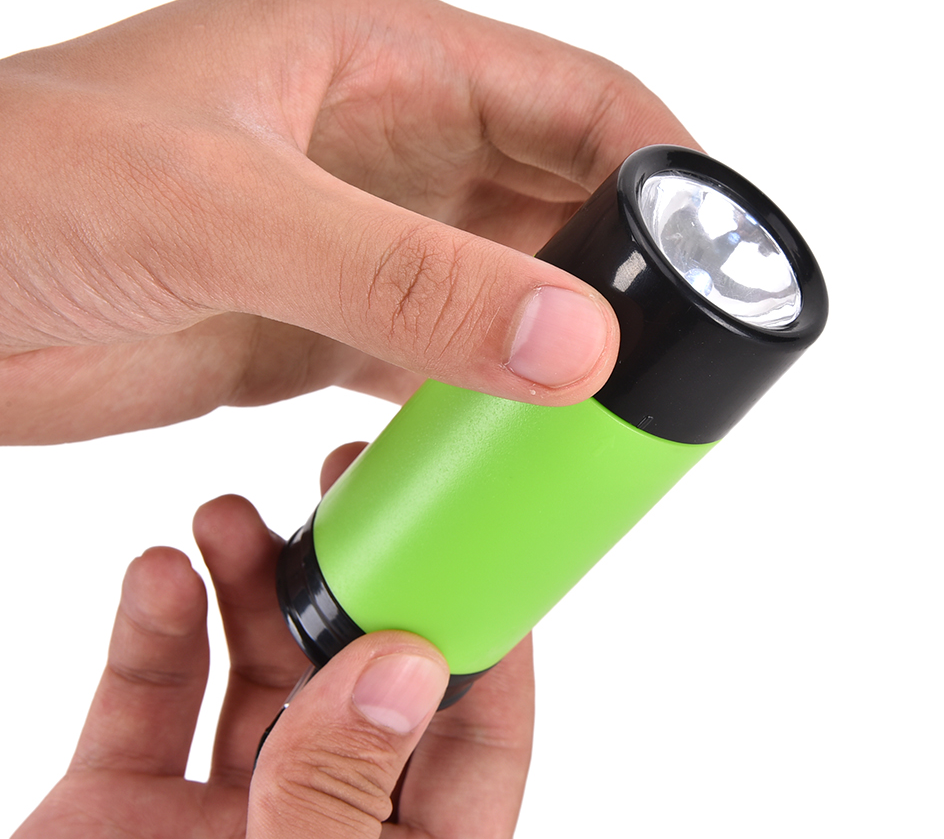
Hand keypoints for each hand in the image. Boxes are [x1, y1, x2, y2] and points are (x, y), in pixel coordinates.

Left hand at [0, 0, 694, 441]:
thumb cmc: (16, 188)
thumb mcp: (222, 211)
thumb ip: (401, 275)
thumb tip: (575, 338)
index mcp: (378, 56)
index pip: (572, 94)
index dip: (662, 163)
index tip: (720, 255)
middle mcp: (381, 140)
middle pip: (554, 197)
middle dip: (623, 270)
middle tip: (676, 357)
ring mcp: (354, 235)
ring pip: (502, 284)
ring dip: (555, 344)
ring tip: (609, 412)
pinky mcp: (316, 320)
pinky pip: (435, 355)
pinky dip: (478, 399)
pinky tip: (504, 441)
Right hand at [15, 444, 533, 837]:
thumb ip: (344, 802)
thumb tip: (405, 665)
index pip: (474, 735)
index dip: (482, 630)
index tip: (468, 533)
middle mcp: (317, 827)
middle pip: (357, 675)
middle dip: (351, 576)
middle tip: (342, 484)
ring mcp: (216, 816)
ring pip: (255, 669)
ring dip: (248, 583)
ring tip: (229, 519)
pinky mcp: (117, 809)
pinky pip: (148, 696)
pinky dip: (154, 626)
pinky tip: (157, 576)